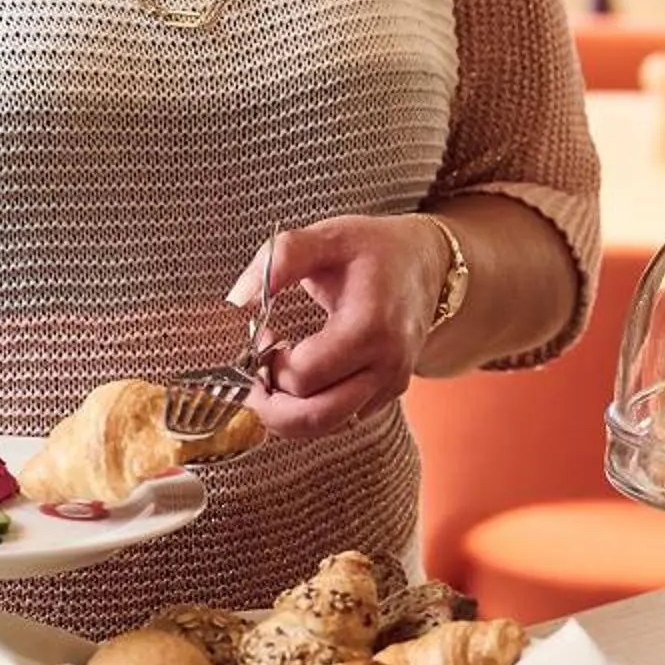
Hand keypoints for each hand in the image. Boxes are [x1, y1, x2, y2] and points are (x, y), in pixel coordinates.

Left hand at [229, 215, 451, 440]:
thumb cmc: (374, 250)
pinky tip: (301, 378)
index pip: (304, 376)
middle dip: (269, 406)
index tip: (264, 334)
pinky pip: (340, 420)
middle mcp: (386, 366)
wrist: (426, 265)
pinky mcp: (386, 395)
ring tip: (274, 375)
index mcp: (371, 327)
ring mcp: (389, 386)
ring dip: (288, 412)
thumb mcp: (328, 237)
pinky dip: (310, 410)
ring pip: (326, 427)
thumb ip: (281, 258)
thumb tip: (239, 300)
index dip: (269, 363)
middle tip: (252, 378)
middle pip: (314, 417)